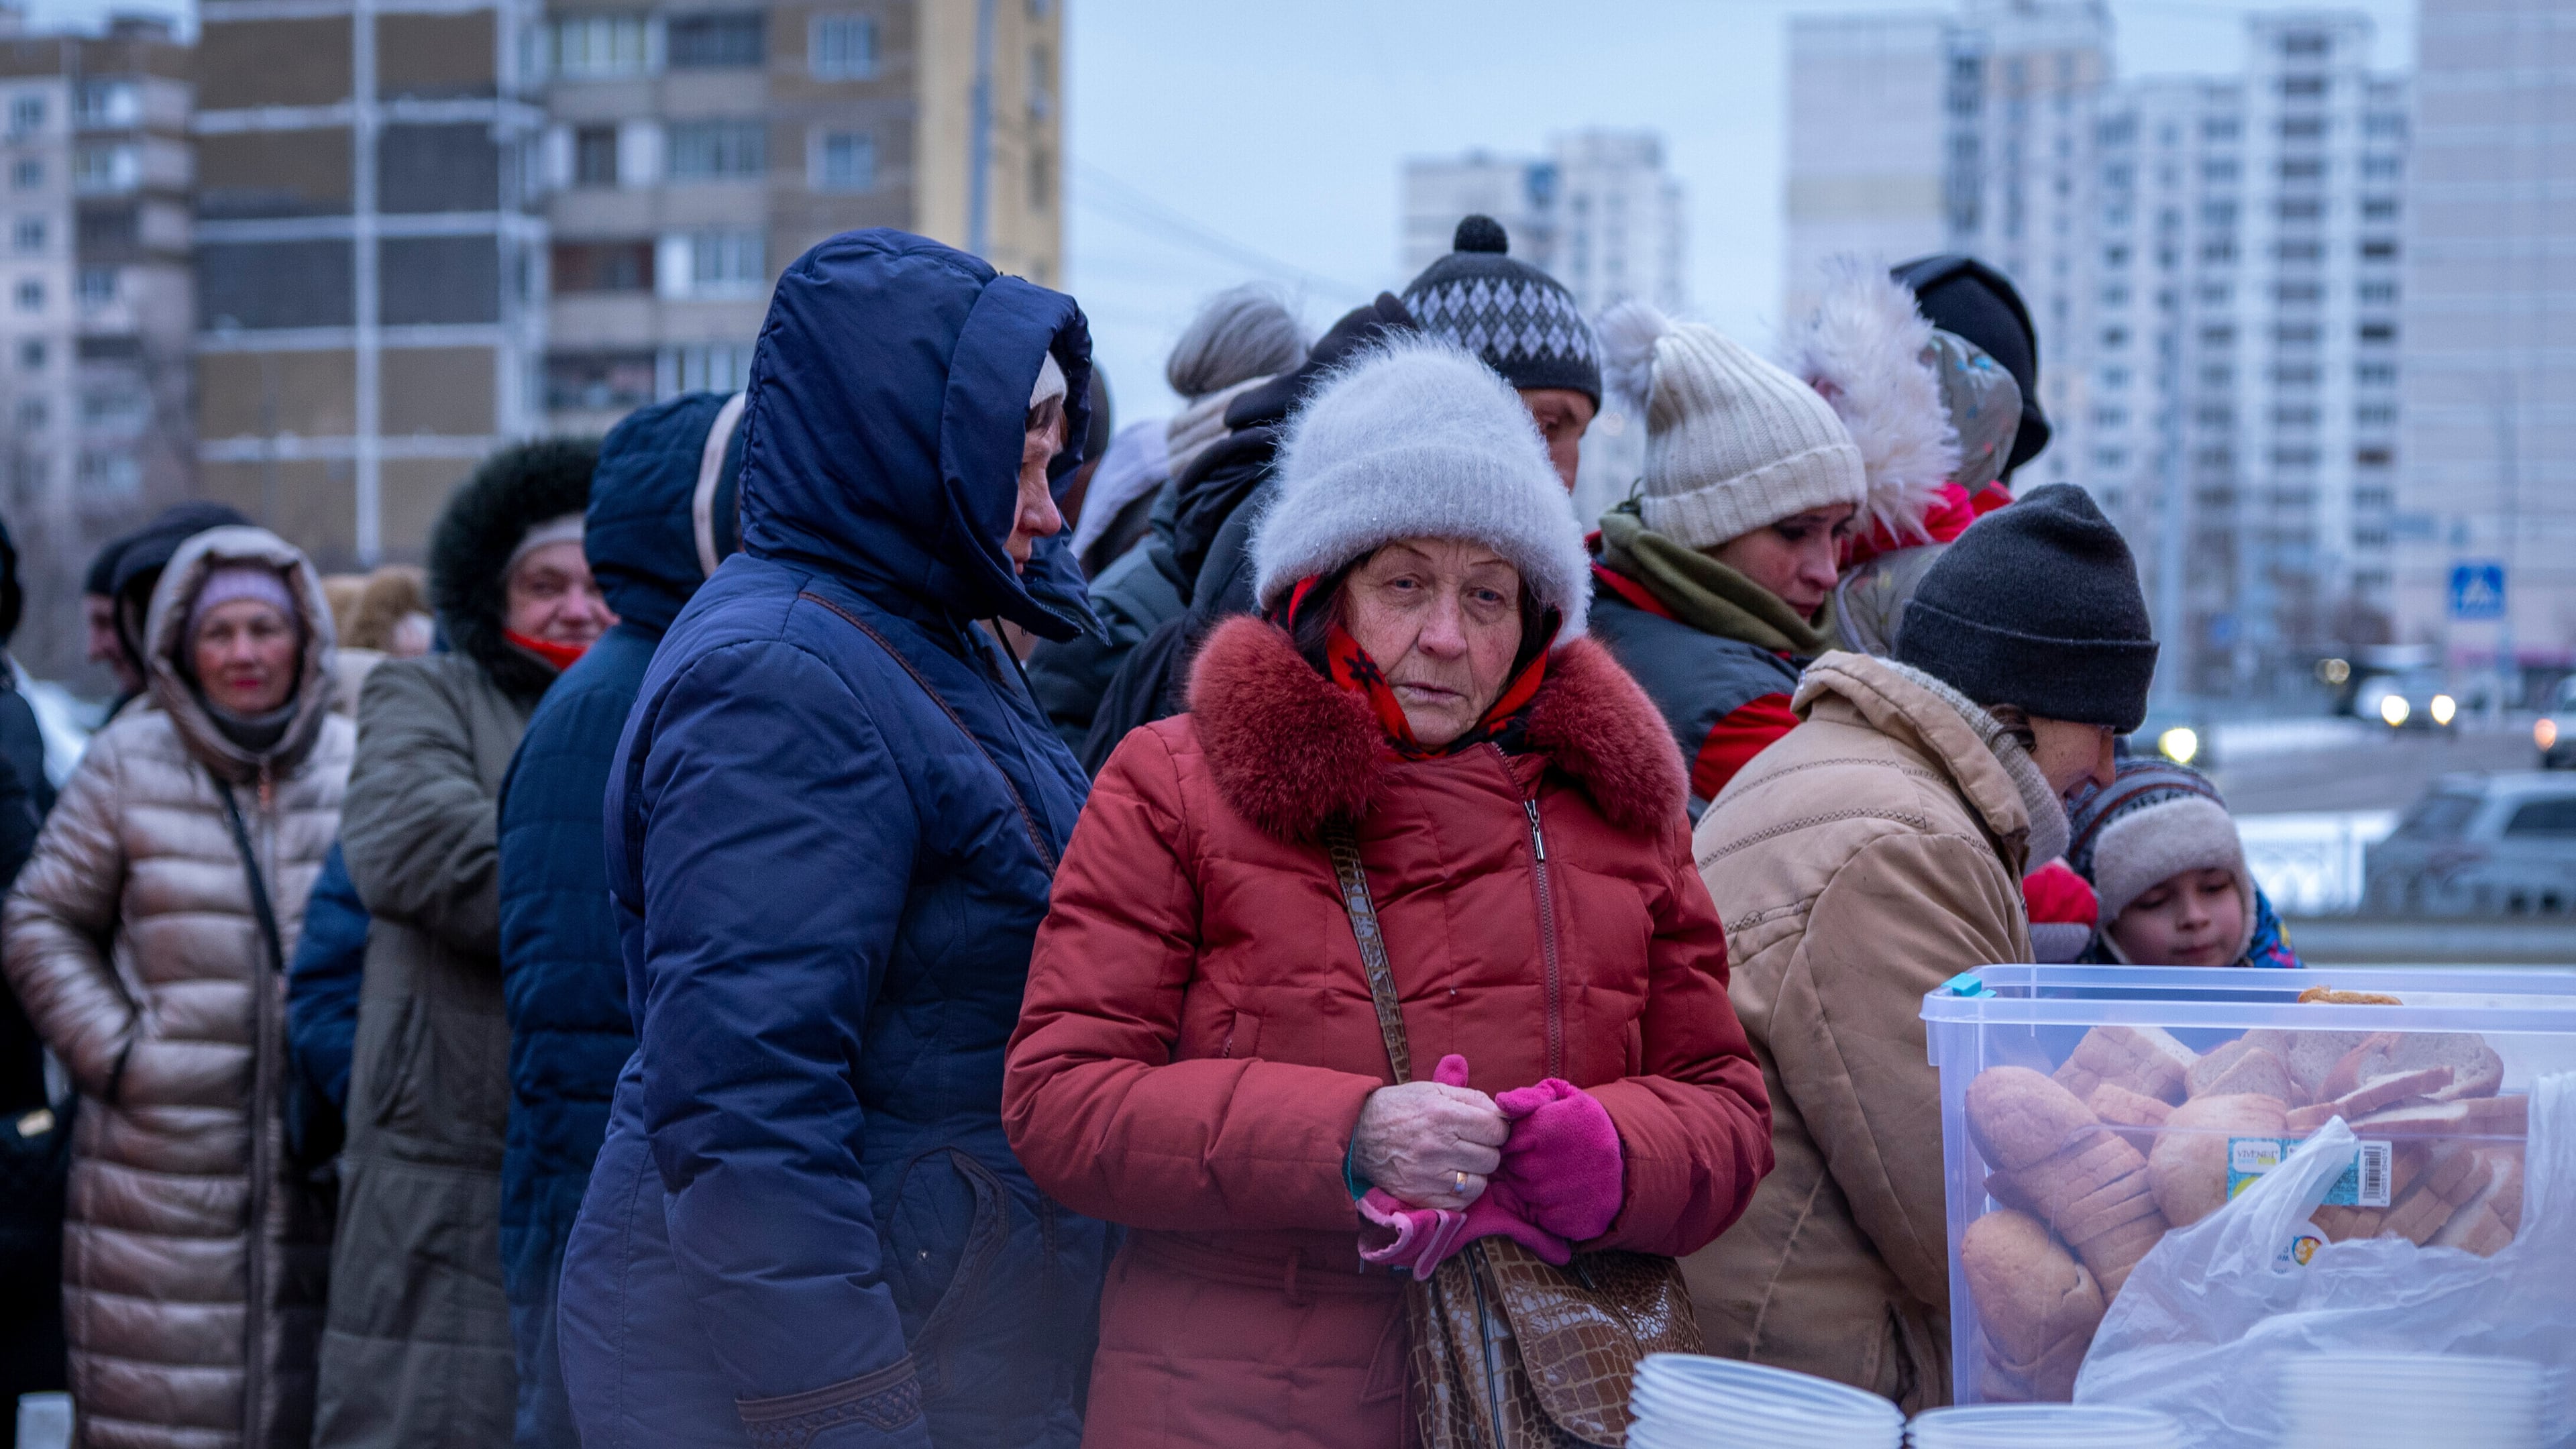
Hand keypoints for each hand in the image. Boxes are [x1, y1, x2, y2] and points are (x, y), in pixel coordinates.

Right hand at [1351, 1059, 1507, 1207]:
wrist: (1358, 1134)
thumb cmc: (1400, 1108)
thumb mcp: (1433, 1090)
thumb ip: (1472, 1098)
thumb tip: (1504, 1114)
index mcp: (1443, 1114)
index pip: (1496, 1129)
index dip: (1497, 1129)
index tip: (1487, 1129)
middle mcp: (1437, 1146)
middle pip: (1491, 1158)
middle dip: (1486, 1151)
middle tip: (1470, 1145)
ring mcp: (1428, 1176)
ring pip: (1480, 1184)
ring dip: (1475, 1174)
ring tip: (1459, 1162)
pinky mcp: (1420, 1198)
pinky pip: (1460, 1203)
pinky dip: (1460, 1193)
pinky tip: (1449, 1178)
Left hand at [1494, 1078, 1623, 1242]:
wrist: (1628, 1163)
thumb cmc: (1586, 1126)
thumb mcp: (1564, 1098)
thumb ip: (1530, 1097)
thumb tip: (1501, 1103)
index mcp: (1548, 1129)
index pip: (1507, 1140)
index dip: (1518, 1141)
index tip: (1534, 1140)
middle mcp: (1550, 1165)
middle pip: (1511, 1168)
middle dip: (1522, 1162)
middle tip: (1546, 1158)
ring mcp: (1558, 1197)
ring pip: (1522, 1192)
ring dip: (1531, 1185)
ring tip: (1557, 1174)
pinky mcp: (1566, 1222)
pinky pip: (1538, 1216)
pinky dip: (1545, 1207)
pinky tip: (1563, 1193)